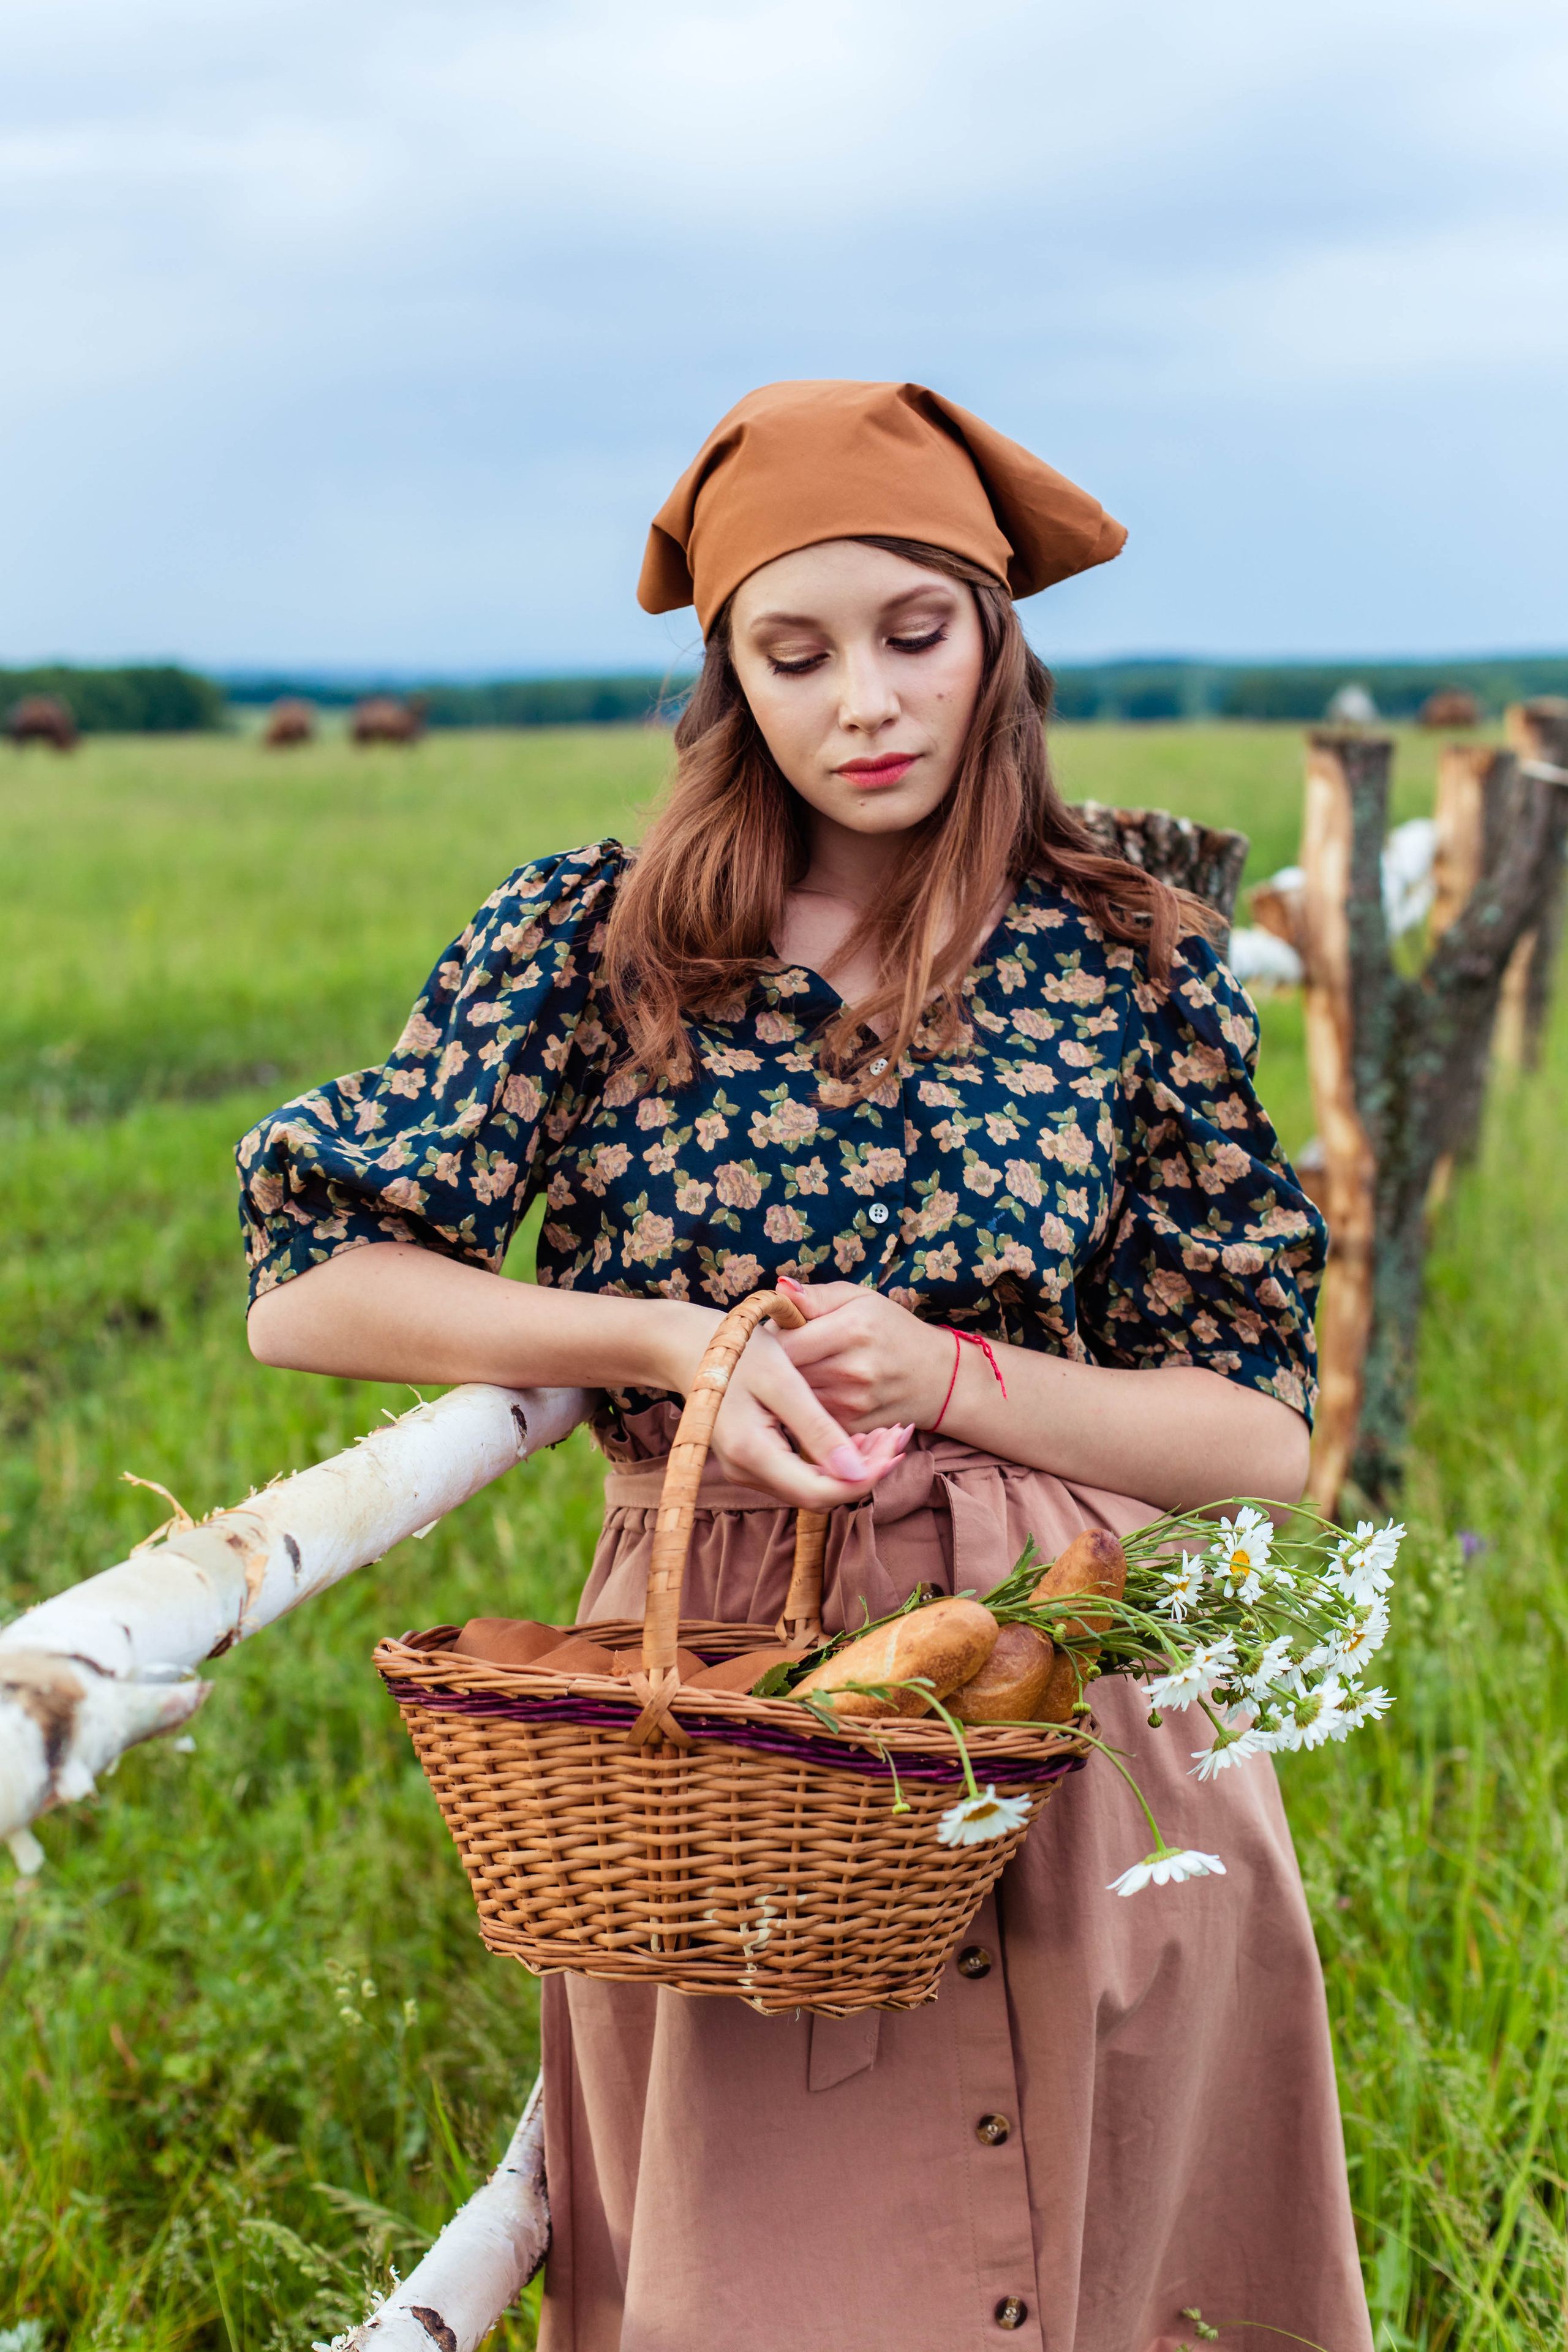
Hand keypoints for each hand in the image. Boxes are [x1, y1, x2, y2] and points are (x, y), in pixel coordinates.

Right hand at [644, 1299, 911, 1510]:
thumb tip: (858, 1471)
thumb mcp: (782, 1380)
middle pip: (821, 1493)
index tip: (898, 1447)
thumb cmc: (735, 1351)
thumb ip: (817, 1428)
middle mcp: (748, 1472)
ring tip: (887, 1431)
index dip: (865, 1477)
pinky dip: (833, 1457)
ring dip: (853, 1464)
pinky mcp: (754, 1460)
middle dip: (866, 1469)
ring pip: (814, 1485)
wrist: (686, 1345)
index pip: (822, 1492)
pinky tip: (857, 1433)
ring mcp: (749, 1469)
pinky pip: (802, 1471)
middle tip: (901, 1433)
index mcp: (753, 1454)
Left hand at [771, 1279, 953, 1430]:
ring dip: (787, 1387)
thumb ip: (815, 1296)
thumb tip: (777, 1289)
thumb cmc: (891, 1330)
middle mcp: (853, 1371)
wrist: (937, 1379)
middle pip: (785, 1373)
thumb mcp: (860, 1299)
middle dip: (774, 1365)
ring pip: (793, 1398)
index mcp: (853, 1330)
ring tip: (798, 1371)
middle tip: (778, 1354)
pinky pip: (810, 1418)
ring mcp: (853, 1405)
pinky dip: (805, 1408)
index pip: (784, 1343)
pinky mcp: (852, 1429)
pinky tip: (814, 1395)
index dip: (768, 1340)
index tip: (769, 1335)